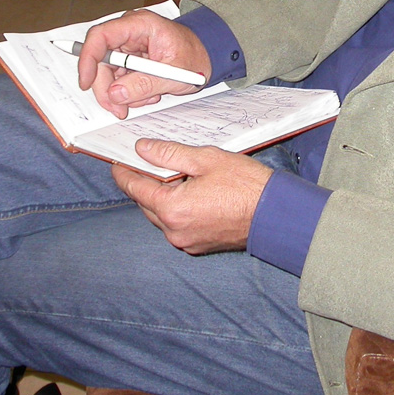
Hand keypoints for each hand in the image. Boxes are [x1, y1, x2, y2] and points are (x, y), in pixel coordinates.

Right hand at [78, 10, 211, 117]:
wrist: (207, 56)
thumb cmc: (196, 56)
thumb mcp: (174, 74)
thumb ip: (145, 84)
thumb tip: (115, 94)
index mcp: (140, 24)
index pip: (101, 35)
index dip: (88, 59)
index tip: (86, 82)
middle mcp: (129, 32)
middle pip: (100, 59)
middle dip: (107, 87)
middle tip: (118, 108)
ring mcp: (128, 46)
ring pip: (107, 73)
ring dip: (122, 92)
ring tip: (147, 98)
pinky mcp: (129, 59)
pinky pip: (118, 78)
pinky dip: (129, 92)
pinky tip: (147, 94)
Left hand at [112, 140, 273, 252]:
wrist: (276, 215)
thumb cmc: (246, 185)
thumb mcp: (206, 159)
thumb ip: (170, 154)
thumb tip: (142, 149)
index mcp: (172, 209)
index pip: (135, 188)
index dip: (123, 172)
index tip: (117, 162)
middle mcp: (175, 230)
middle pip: (145, 204)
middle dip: (143, 184)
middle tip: (146, 163)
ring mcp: (186, 242)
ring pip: (161, 217)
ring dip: (160, 199)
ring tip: (172, 177)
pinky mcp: (198, 246)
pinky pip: (177, 226)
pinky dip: (176, 211)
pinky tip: (189, 194)